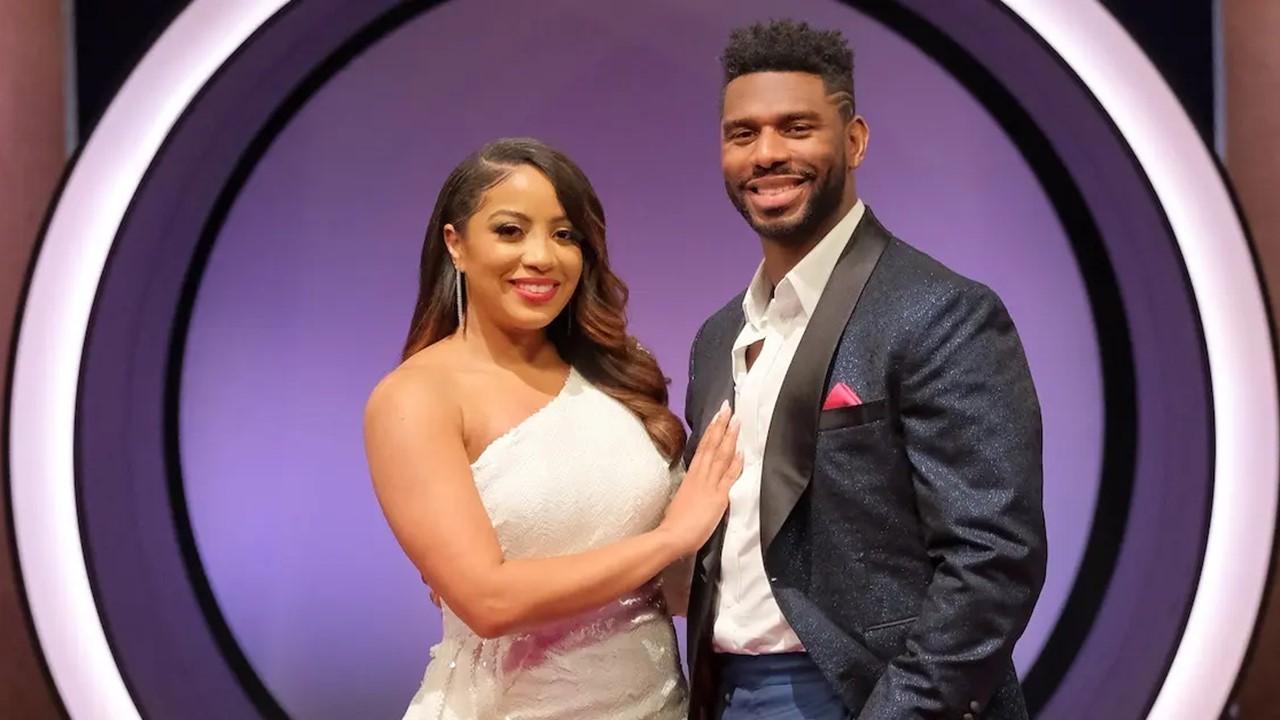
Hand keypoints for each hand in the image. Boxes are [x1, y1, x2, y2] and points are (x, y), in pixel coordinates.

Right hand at [658, 401, 742, 554]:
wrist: (672, 535)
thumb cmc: (674, 523)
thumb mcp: (683, 500)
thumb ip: (692, 490)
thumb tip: (698, 485)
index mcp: (691, 477)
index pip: (703, 449)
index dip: (711, 432)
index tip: (718, 416)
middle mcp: (700, 476)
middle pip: (712, 446)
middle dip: (720, 426)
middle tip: (728, 407)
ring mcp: (710, 485)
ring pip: (721, 455)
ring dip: (729, 437)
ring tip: (736, 420)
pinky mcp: (718, 497)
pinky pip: (728, 476)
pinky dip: (735, 462)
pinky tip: (740, 450)